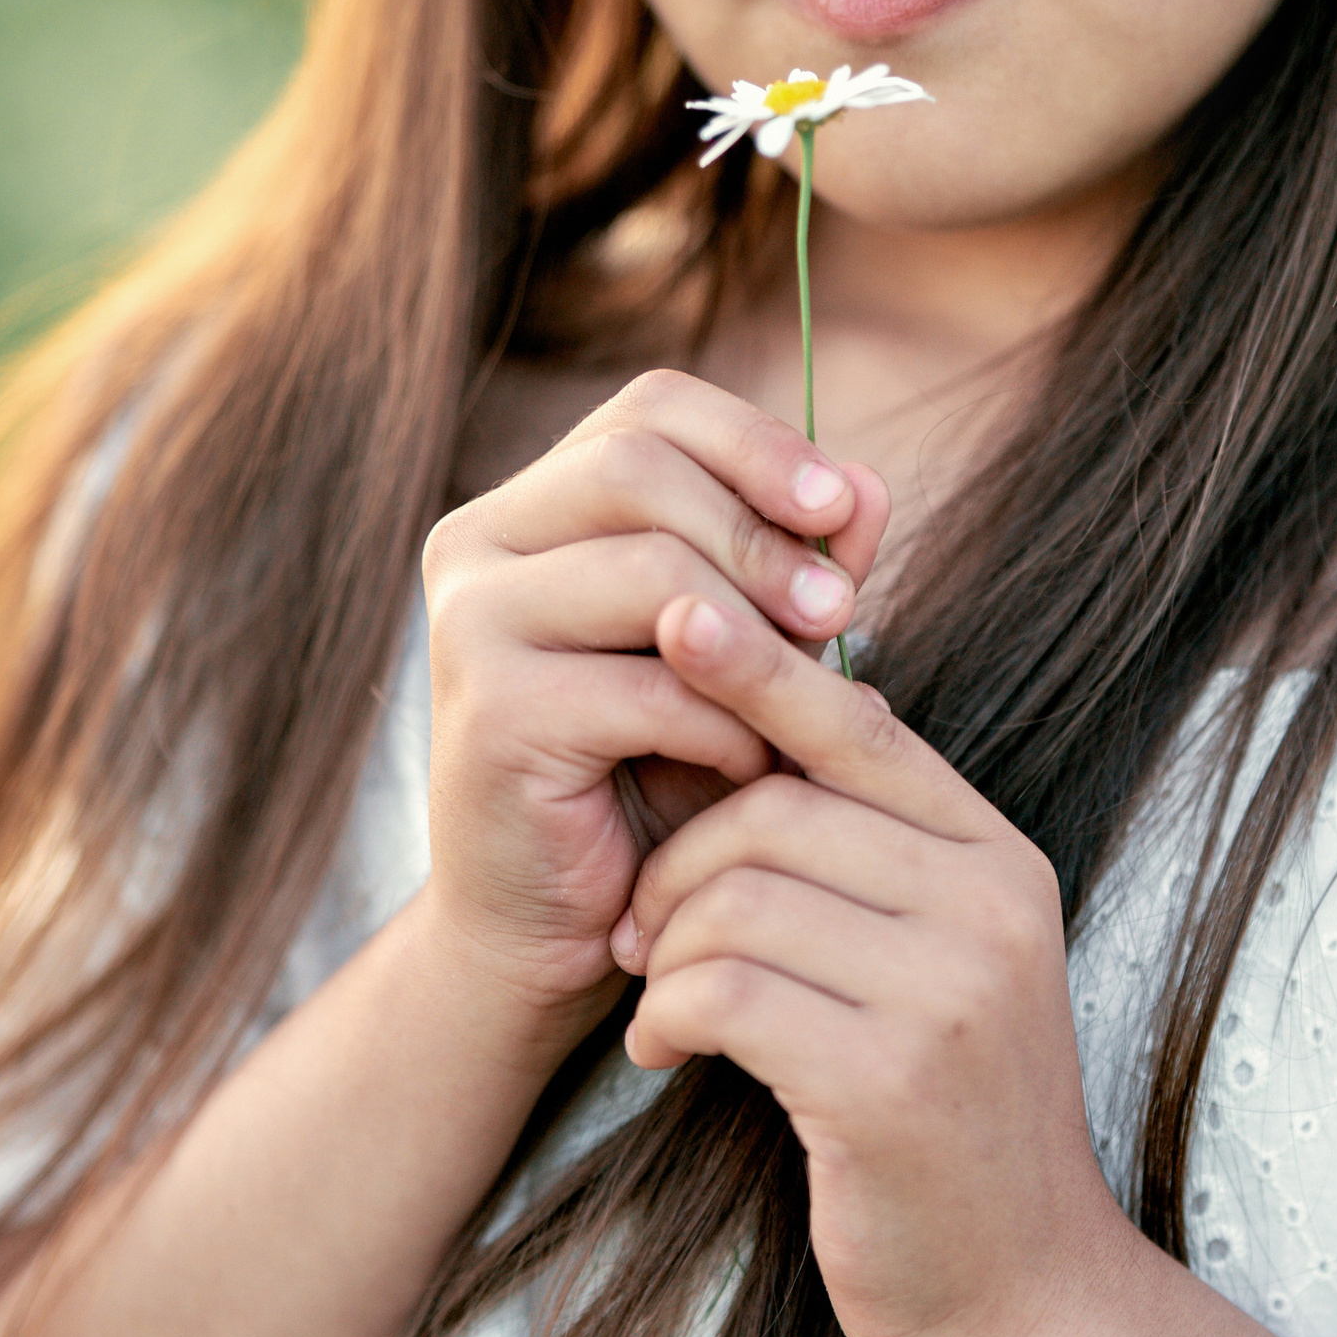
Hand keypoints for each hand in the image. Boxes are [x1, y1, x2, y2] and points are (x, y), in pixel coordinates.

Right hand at [417, 373, 888, 1071]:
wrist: (565, 927)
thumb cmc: (658, 775)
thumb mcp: (743, 653)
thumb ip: (797, 566)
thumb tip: (867, 488)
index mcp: (530, 505)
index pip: (651, 409)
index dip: (756, 442)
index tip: (841, 505)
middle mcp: (476, 544)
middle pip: (640, 466)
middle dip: (761, 534)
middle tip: (840, 612)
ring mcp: (469, 624)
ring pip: (647, 568)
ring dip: (752, 635)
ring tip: (800, 703)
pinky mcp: (491, 714)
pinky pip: (648, 685)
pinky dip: (723, 725)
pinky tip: (746, 766)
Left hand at [613, 591, 1124, 1336]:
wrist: (1024, 1297)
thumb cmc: (946, 1122)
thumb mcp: (936, 966)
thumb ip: (870, 858)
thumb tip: (758, 728)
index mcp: (1000, 861)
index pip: (861, 725)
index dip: (758, 665)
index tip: (673, 612)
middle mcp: (990, 908)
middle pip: (776, 810)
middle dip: (679, 864)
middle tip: (641, 933)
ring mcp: (949, 994)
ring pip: (738, 897)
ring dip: (664, 949)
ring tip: (658, 1000)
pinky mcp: (889, 1083)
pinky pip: (725, 991)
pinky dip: (668, 1016)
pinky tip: (666, 1056)